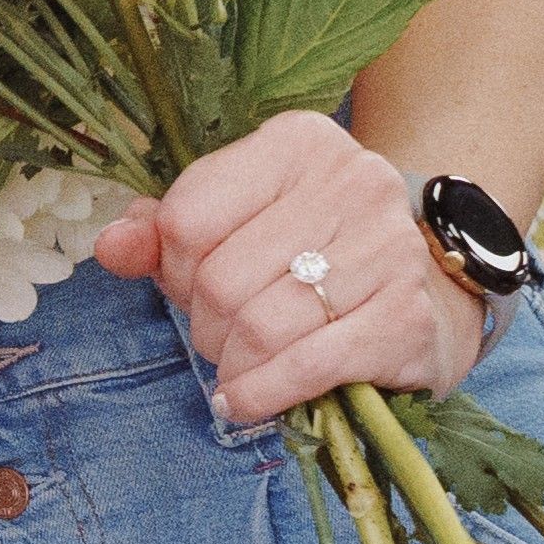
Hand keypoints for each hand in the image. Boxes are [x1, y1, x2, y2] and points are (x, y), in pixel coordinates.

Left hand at [91, 112, 479, 429]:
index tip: (191, 286)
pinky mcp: (406, 316)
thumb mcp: (238, 222)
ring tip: (239, 367)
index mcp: (297, 142)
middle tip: (220, 337)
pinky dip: (262, 395)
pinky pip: (305, 367)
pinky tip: (248, 400)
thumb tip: (110, 247)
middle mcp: (352, 181)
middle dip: (204, 326)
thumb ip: (166, 231)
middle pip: (220, 280)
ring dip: (232, 365)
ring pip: (258, 327)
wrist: (433, 286)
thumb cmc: (314, 252)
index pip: (186, 218)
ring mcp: (387, 248)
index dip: (172, 270)